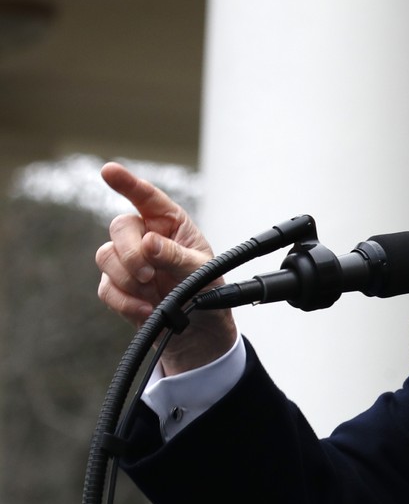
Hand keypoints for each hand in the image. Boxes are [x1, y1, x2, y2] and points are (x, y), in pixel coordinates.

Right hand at [95, 161, 236, 374]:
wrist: (200, 332)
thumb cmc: (208, 294)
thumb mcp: (201, 273)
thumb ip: (175, 257)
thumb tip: (148, 243)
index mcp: (171, 225)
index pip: (148, 198)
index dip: (128, 183)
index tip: (109, 170)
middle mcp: (146, 237)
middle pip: (119, 227)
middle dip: (131, 252)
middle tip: (149, 275)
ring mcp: (129, 262)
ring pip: (106, 256)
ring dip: (128, 279)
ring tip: (153, 294)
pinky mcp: (118, 288)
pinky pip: (106, 289)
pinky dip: (125, 302)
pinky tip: (146, 310)